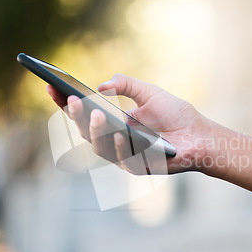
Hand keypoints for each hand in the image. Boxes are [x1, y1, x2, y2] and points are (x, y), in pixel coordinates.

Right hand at [46, 74, 211, 173]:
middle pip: (86, 130)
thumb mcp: (149, 92)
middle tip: (70, 99)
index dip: (65, 103)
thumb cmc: (176, 115)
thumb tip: (100, 86)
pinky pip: (123, 158)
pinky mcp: (138, 167)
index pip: (83, 113)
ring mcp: (124, 155)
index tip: (51, 87)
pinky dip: (120, 145)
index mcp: (113, 122)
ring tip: (95, 112)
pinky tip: (121, 132)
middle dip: (75, 115)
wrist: (200, 136)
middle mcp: (114, 139)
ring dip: (95, 131)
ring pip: (100, 146)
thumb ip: (126, 84)